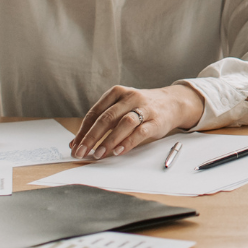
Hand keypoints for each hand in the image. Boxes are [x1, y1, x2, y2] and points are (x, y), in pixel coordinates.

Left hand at [70, 83, 205, 159]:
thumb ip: (105, 121)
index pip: (95, 112)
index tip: (75, 145)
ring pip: (123, 123)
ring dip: (109, 140)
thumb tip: (80, 141)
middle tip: (81, 152)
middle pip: (106, 118)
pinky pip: (140, 132)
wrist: (173, 102)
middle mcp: (130, 97)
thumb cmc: (141, 107)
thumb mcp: (122, 107)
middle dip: (91, 137)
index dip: (83, 130)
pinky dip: (128, 142)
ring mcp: (144, 108)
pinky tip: (118, 151)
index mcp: (117, 92)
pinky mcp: (156, 120)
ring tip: (98, 154)